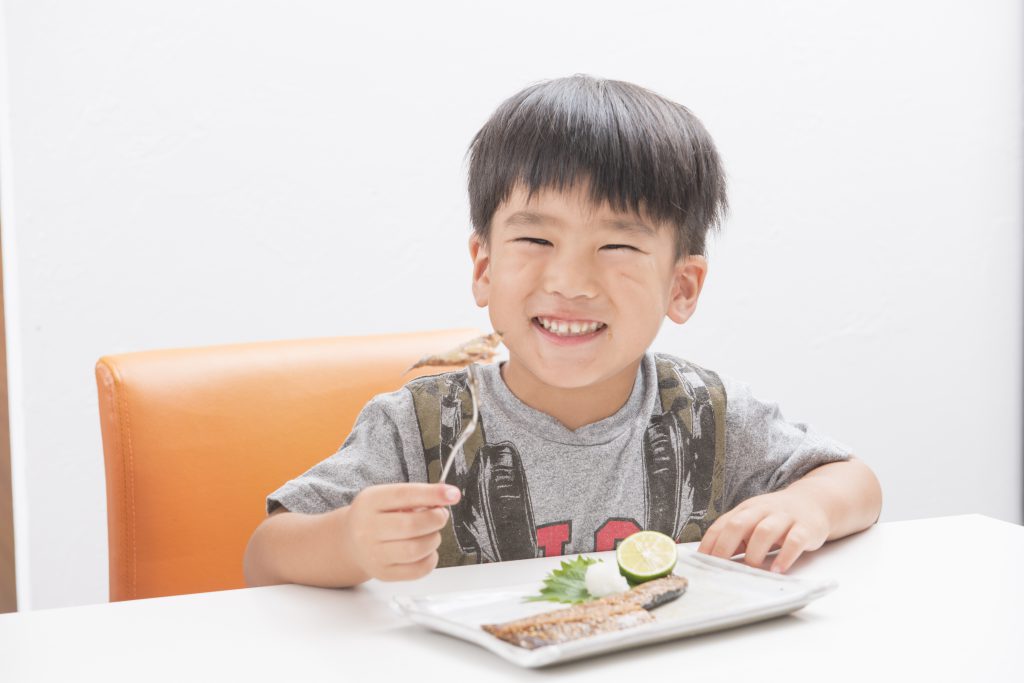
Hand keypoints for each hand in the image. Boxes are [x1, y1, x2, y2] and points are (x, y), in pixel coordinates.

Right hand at [340, 483, 460, 581]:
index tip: (453, 494)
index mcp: (370, 502)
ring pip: (416, 549)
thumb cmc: (377, 516)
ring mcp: (374, 554)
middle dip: (435, 519)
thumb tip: (447, 496)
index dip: (432, 494)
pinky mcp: (384, 573)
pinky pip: (418, 570)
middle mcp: (367, 528)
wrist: (351, 542)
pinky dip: (430, 558)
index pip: (405, 495)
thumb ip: (416, 495)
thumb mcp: (388, 497)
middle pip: (412, 525)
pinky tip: (426, 550)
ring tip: (430, 533)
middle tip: (440, 515)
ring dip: (433, 539)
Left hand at [697, 488, 829, 572]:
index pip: (722, 524)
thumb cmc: (775, 517)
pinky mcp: (806, 528)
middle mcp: (763, 511)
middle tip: (721, 568)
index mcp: (746, 510)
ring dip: (755, 552)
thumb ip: (735, 537)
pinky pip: (795, 541)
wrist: (813, 502)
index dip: (710, 543)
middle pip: (739, 524)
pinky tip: (778, 570)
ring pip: (765, 531)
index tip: (701, 562)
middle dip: (726, 546)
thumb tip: (712, 560)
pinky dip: (785, 556)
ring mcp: (784, 518)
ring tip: (751, 570)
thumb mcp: (753, 521)